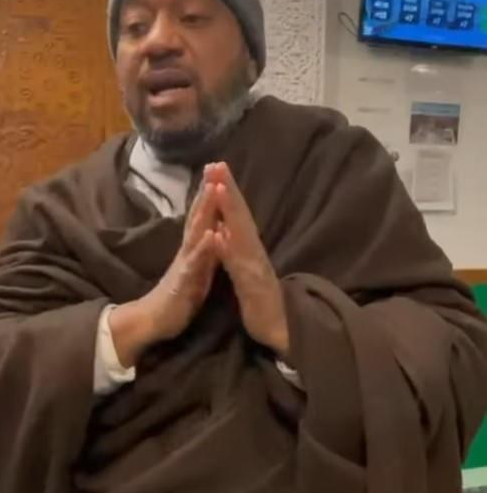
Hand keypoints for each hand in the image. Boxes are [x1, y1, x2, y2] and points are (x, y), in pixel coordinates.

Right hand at [110, 174, 218, 366]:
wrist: (153, 320)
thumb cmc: (177, 296)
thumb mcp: (195, 268)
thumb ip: (203, 251)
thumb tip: (214, 232)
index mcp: (192, 248)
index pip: (201, 216)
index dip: (210, 193)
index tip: (219, 170)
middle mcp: (187, 250)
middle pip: (198, 216)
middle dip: (208, 191)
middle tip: (215, 165)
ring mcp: (184, 263)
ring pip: (196, 233)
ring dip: (205, 210)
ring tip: (215, 189)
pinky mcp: (184, 281)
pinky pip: (195, 262)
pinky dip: (204, 247)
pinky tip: (212, 233)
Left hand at [205, 162, 290, 360]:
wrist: (277, 328)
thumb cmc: (259, 299)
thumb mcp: (244, 268)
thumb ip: (237, 247)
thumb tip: (227, 225)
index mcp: (248, 247)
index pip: (236, 214)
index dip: (227, 189)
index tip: (216, 165)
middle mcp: (254, 251)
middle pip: (240, 216)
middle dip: (229, 189)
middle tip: (218, 163)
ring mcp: (254, 267)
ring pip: (241, 235)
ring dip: (230, 212)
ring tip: (219, 188)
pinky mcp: (252, 286)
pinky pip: (237, 266)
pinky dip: (228, 250)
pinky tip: (219, 235)